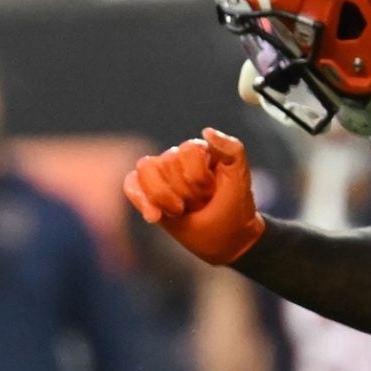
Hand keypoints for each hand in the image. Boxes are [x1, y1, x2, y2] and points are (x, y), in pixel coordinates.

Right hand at [123, 128, 264, 265]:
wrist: (227, 239)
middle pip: (166, 163)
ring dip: (165, 199)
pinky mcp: (147, 192)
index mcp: (200, 150)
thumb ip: (233, 150)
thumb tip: (207, 131)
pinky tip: (155, 216)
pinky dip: (140, 199)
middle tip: (200, 205)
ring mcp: (161, 175)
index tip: (211, 195)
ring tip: (181, 211)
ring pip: (145, 171)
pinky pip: (130, 183)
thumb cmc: (234, 209)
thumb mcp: (240, 179)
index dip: (198, 179)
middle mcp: (177, 158)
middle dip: (185, 193)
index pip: (187, 152)